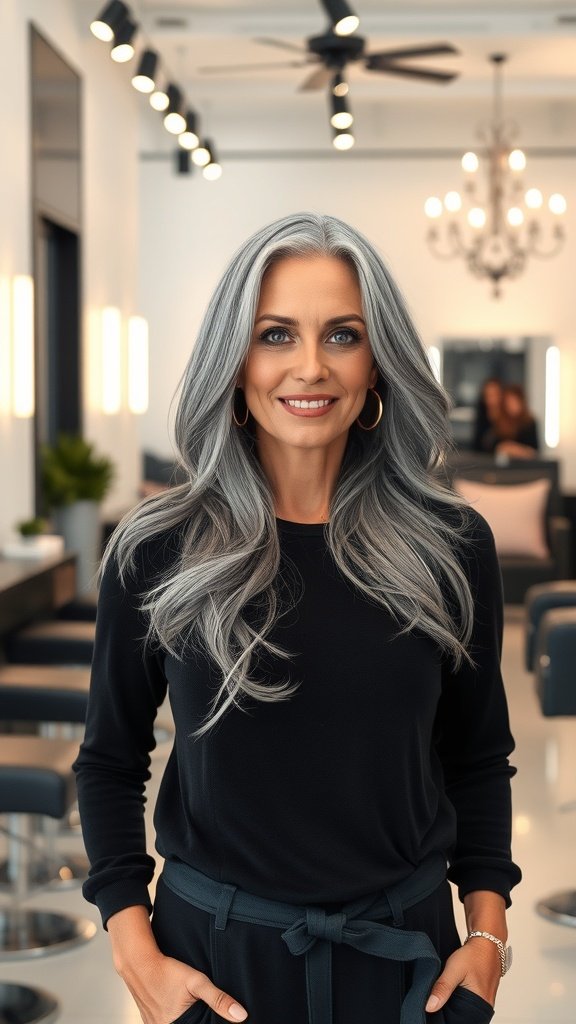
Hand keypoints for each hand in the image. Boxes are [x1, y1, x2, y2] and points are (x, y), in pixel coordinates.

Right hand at [119, 947, 247, 1023]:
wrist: (139, 962)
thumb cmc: (167, 971)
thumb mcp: (197, 982)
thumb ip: (219, 999)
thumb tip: (241, 1016)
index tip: (209, 1018)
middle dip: (199, 1021)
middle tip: (201, 1010)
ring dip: (188, 1020)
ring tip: (192, 1009)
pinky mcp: (149, 1020)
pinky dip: (176, 1019)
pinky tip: (180, 1008)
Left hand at [425, 938, 500, 1012]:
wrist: (487, 941)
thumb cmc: (474, 954)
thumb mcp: (454, 969)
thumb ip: (442, 988)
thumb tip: (430, 1007)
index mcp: (481, 1003)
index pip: (461, 1020)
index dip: (448, 1016)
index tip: (438, 1008)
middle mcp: (486, 1005)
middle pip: (465, 1017)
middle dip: (452, 1012)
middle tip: (441, 999)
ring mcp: (487, 1000)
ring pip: (468, 1011)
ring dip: (457, 1005)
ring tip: (448, 995)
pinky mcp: (485, 994)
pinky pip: (472, 1004)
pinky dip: (463, 1000)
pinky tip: (456, 993)